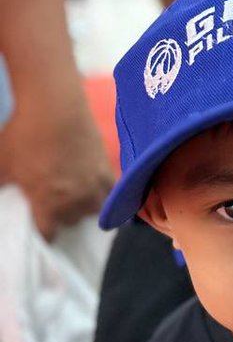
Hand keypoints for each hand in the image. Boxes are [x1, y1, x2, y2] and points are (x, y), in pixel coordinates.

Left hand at [0, 92, 112, 239]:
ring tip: (78, 197)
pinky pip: (112, 192)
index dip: (43, 233)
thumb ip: (2, 185)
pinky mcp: (107, 169)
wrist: (55, 106)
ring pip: (96, 210)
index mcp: (47, 204)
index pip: (49, 235)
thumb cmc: (24, 134)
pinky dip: (106, 193)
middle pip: (72, 222)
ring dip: (87, 206)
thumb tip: (1, 193)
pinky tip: (98, 188)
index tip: (40, 226)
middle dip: (63, 216)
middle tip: (54, 203)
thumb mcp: (2, 164)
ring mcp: (94, 185)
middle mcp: (75, 201)